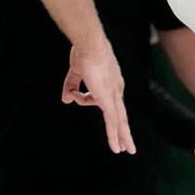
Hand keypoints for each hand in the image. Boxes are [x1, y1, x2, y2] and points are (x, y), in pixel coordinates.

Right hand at [62, 40, 135, 154]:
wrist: (89, 44)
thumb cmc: (83, 52)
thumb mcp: (76, 72)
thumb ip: (71, 86)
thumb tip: (66, 100)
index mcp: (112, 81)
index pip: (110, 101)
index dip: (112, 114)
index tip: (114, 125)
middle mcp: (117, 89)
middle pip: (121, 115)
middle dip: (124, 131)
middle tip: (129, 146)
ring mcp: (114, 94)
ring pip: (119, 121)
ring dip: (121, 137)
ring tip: (120, 150)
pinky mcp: (108, 99)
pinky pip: (113, 122)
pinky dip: (114, 135)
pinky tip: (116, 147)